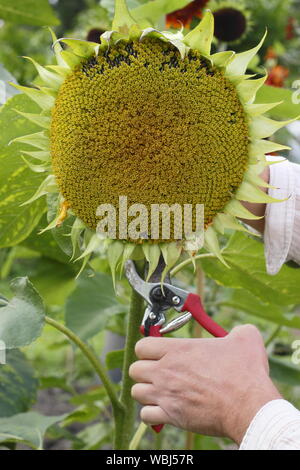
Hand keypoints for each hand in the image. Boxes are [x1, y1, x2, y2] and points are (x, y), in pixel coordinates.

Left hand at [129, 324, 280, 443]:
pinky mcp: (171, 416)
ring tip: (161, 391)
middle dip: (144, 370)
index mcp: (178, 350)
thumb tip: (240, 331)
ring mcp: (166, 394)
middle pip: (134, 369)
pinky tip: (164, 409)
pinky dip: (152, 413)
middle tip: (159, 372)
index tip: (157, 352)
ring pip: (137, 392)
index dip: (148, 348)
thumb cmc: (246, 373)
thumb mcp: (245, 338)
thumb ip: (238, 330)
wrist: (248, 407)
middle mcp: (166, 371)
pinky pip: (146, 415)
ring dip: (147, 391)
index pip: (142, 346)